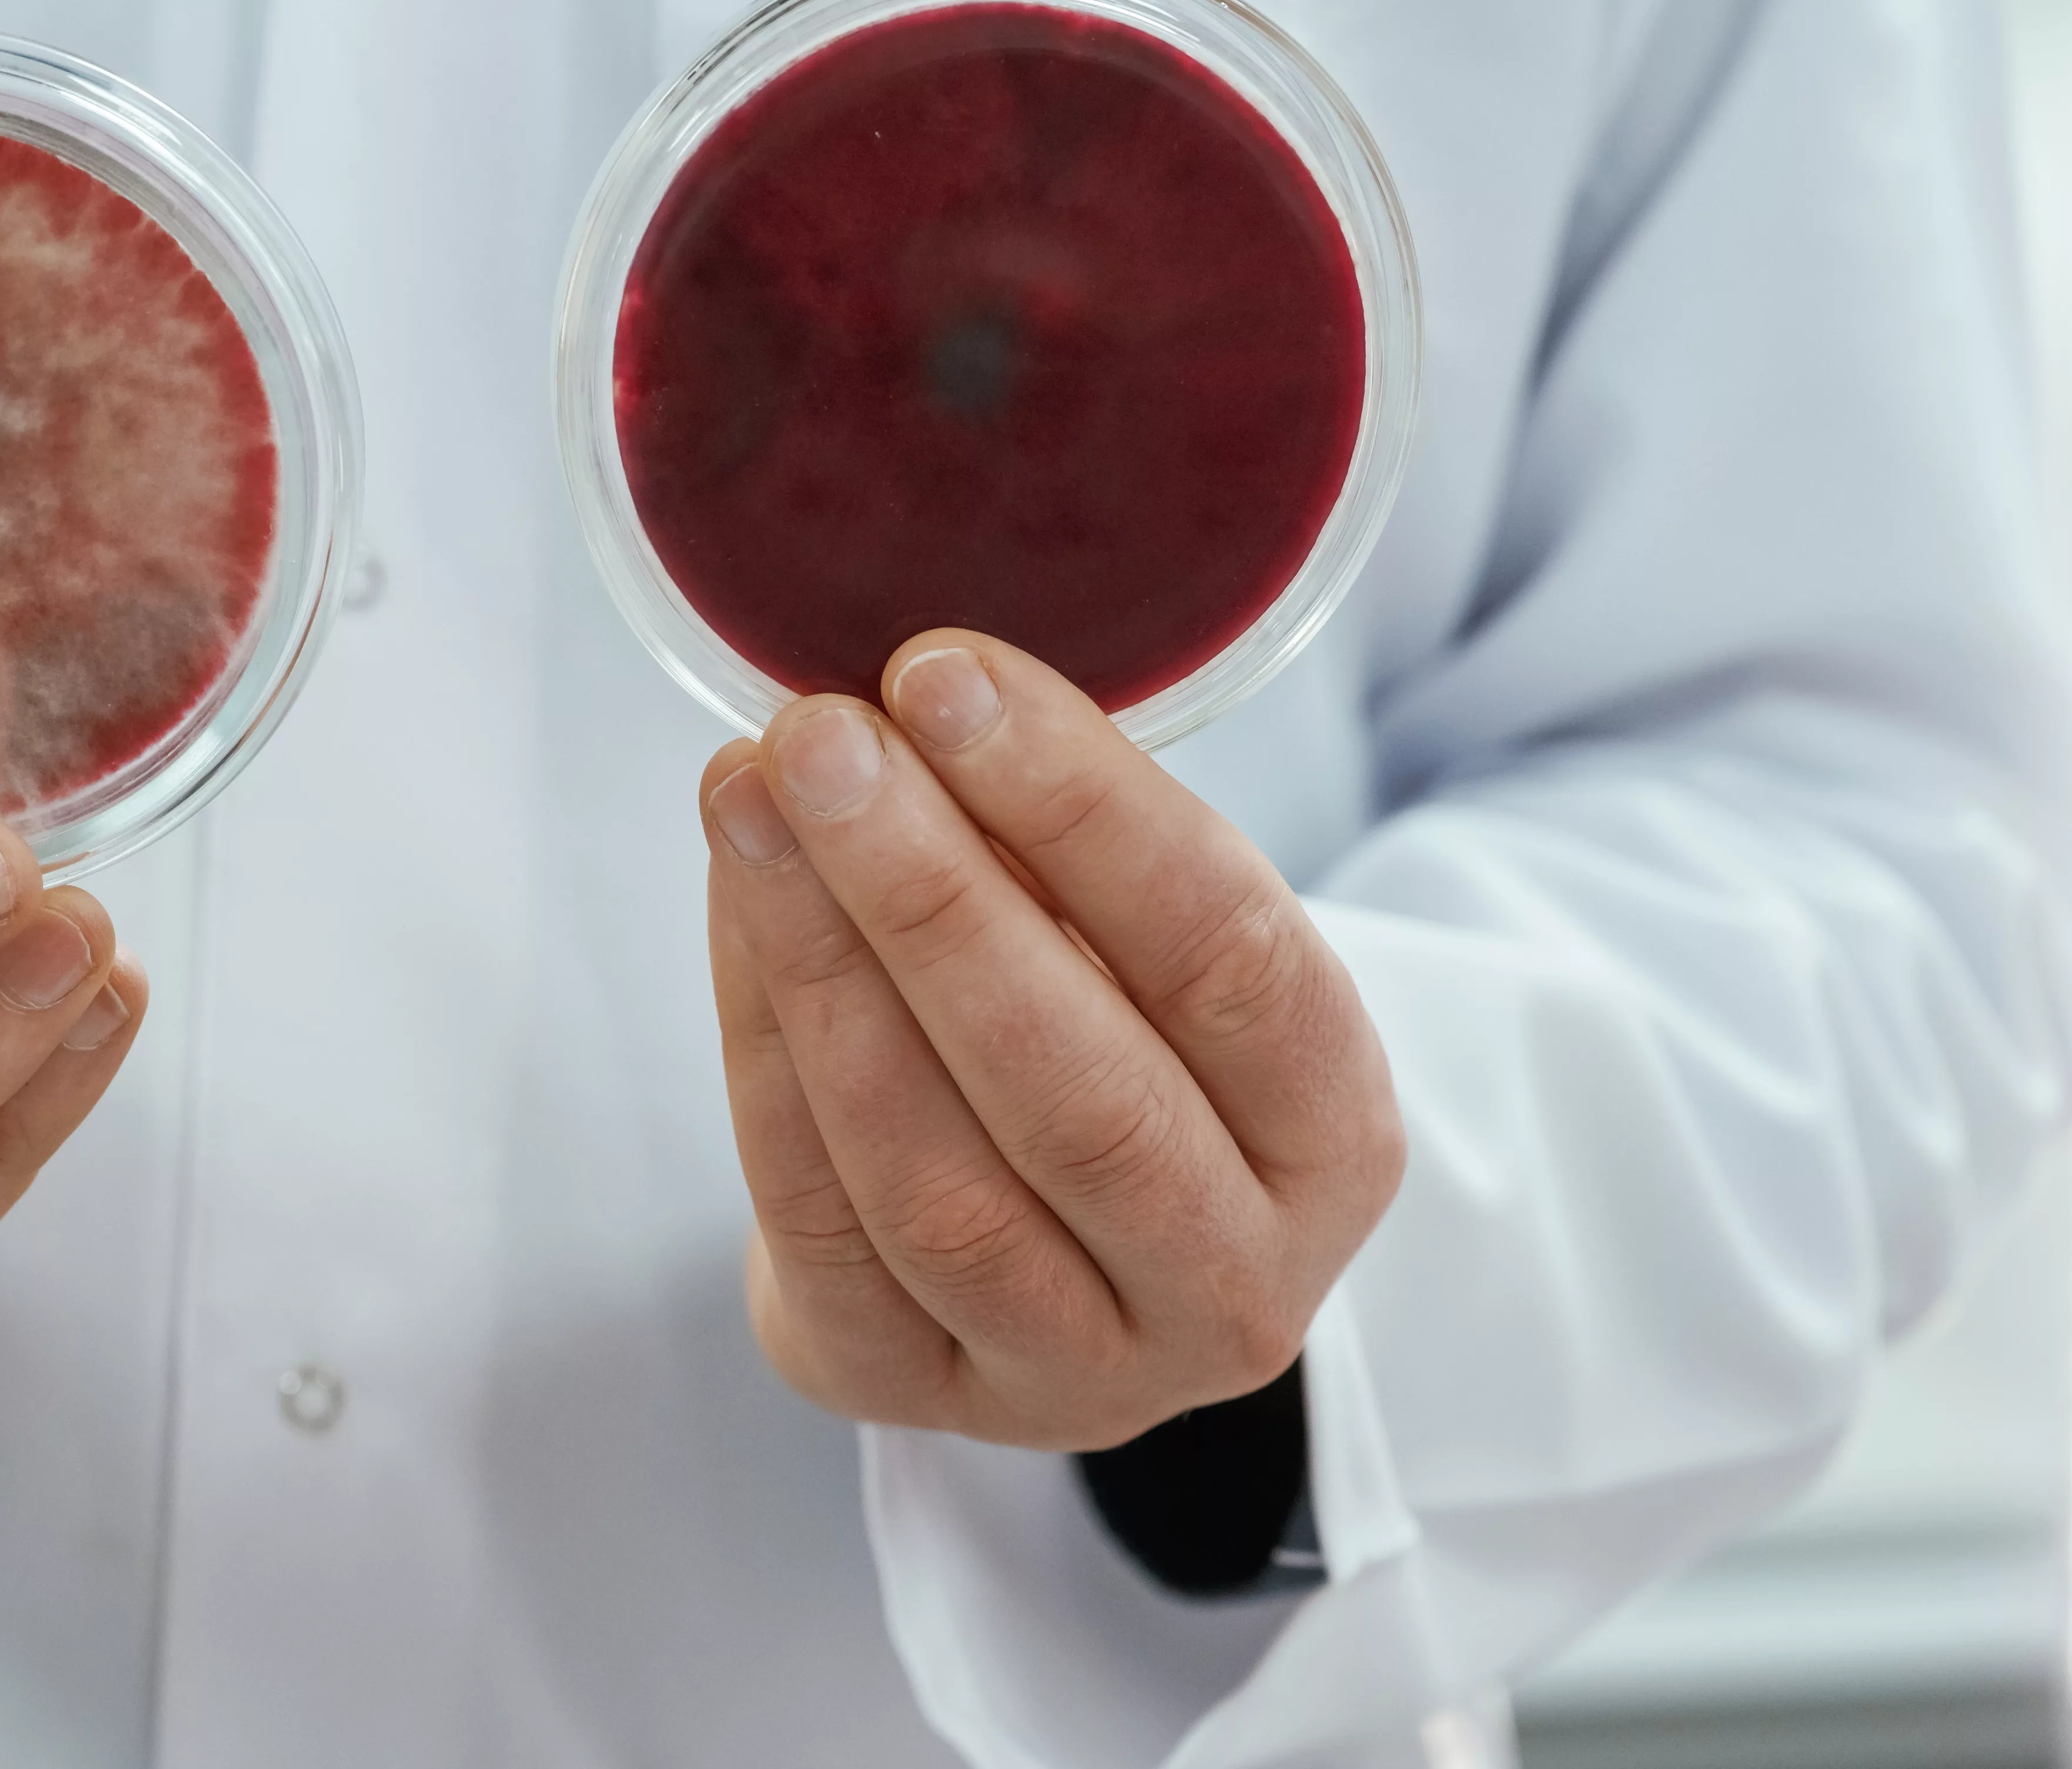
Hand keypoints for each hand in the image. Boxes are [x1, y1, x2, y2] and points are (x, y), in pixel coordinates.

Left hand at [699, 631, 1402, 1450]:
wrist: (1041, 1242)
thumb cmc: (1111, 1034)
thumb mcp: (1141, 939)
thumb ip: (1062, 843)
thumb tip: (911, 701)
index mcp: (1335, 1144)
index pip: (1231, 963)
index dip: (1084, 809)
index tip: (944, 673)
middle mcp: (1231, 1287)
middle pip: (1078, 1090)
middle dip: (929, 894)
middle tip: (819, 736)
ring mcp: (1078, 1374)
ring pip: (934, 1178)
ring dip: (821, 965)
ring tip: (746, 798)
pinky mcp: (912, 1398)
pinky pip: (820, 1225)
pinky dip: (764, 1050)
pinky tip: (736, 909)